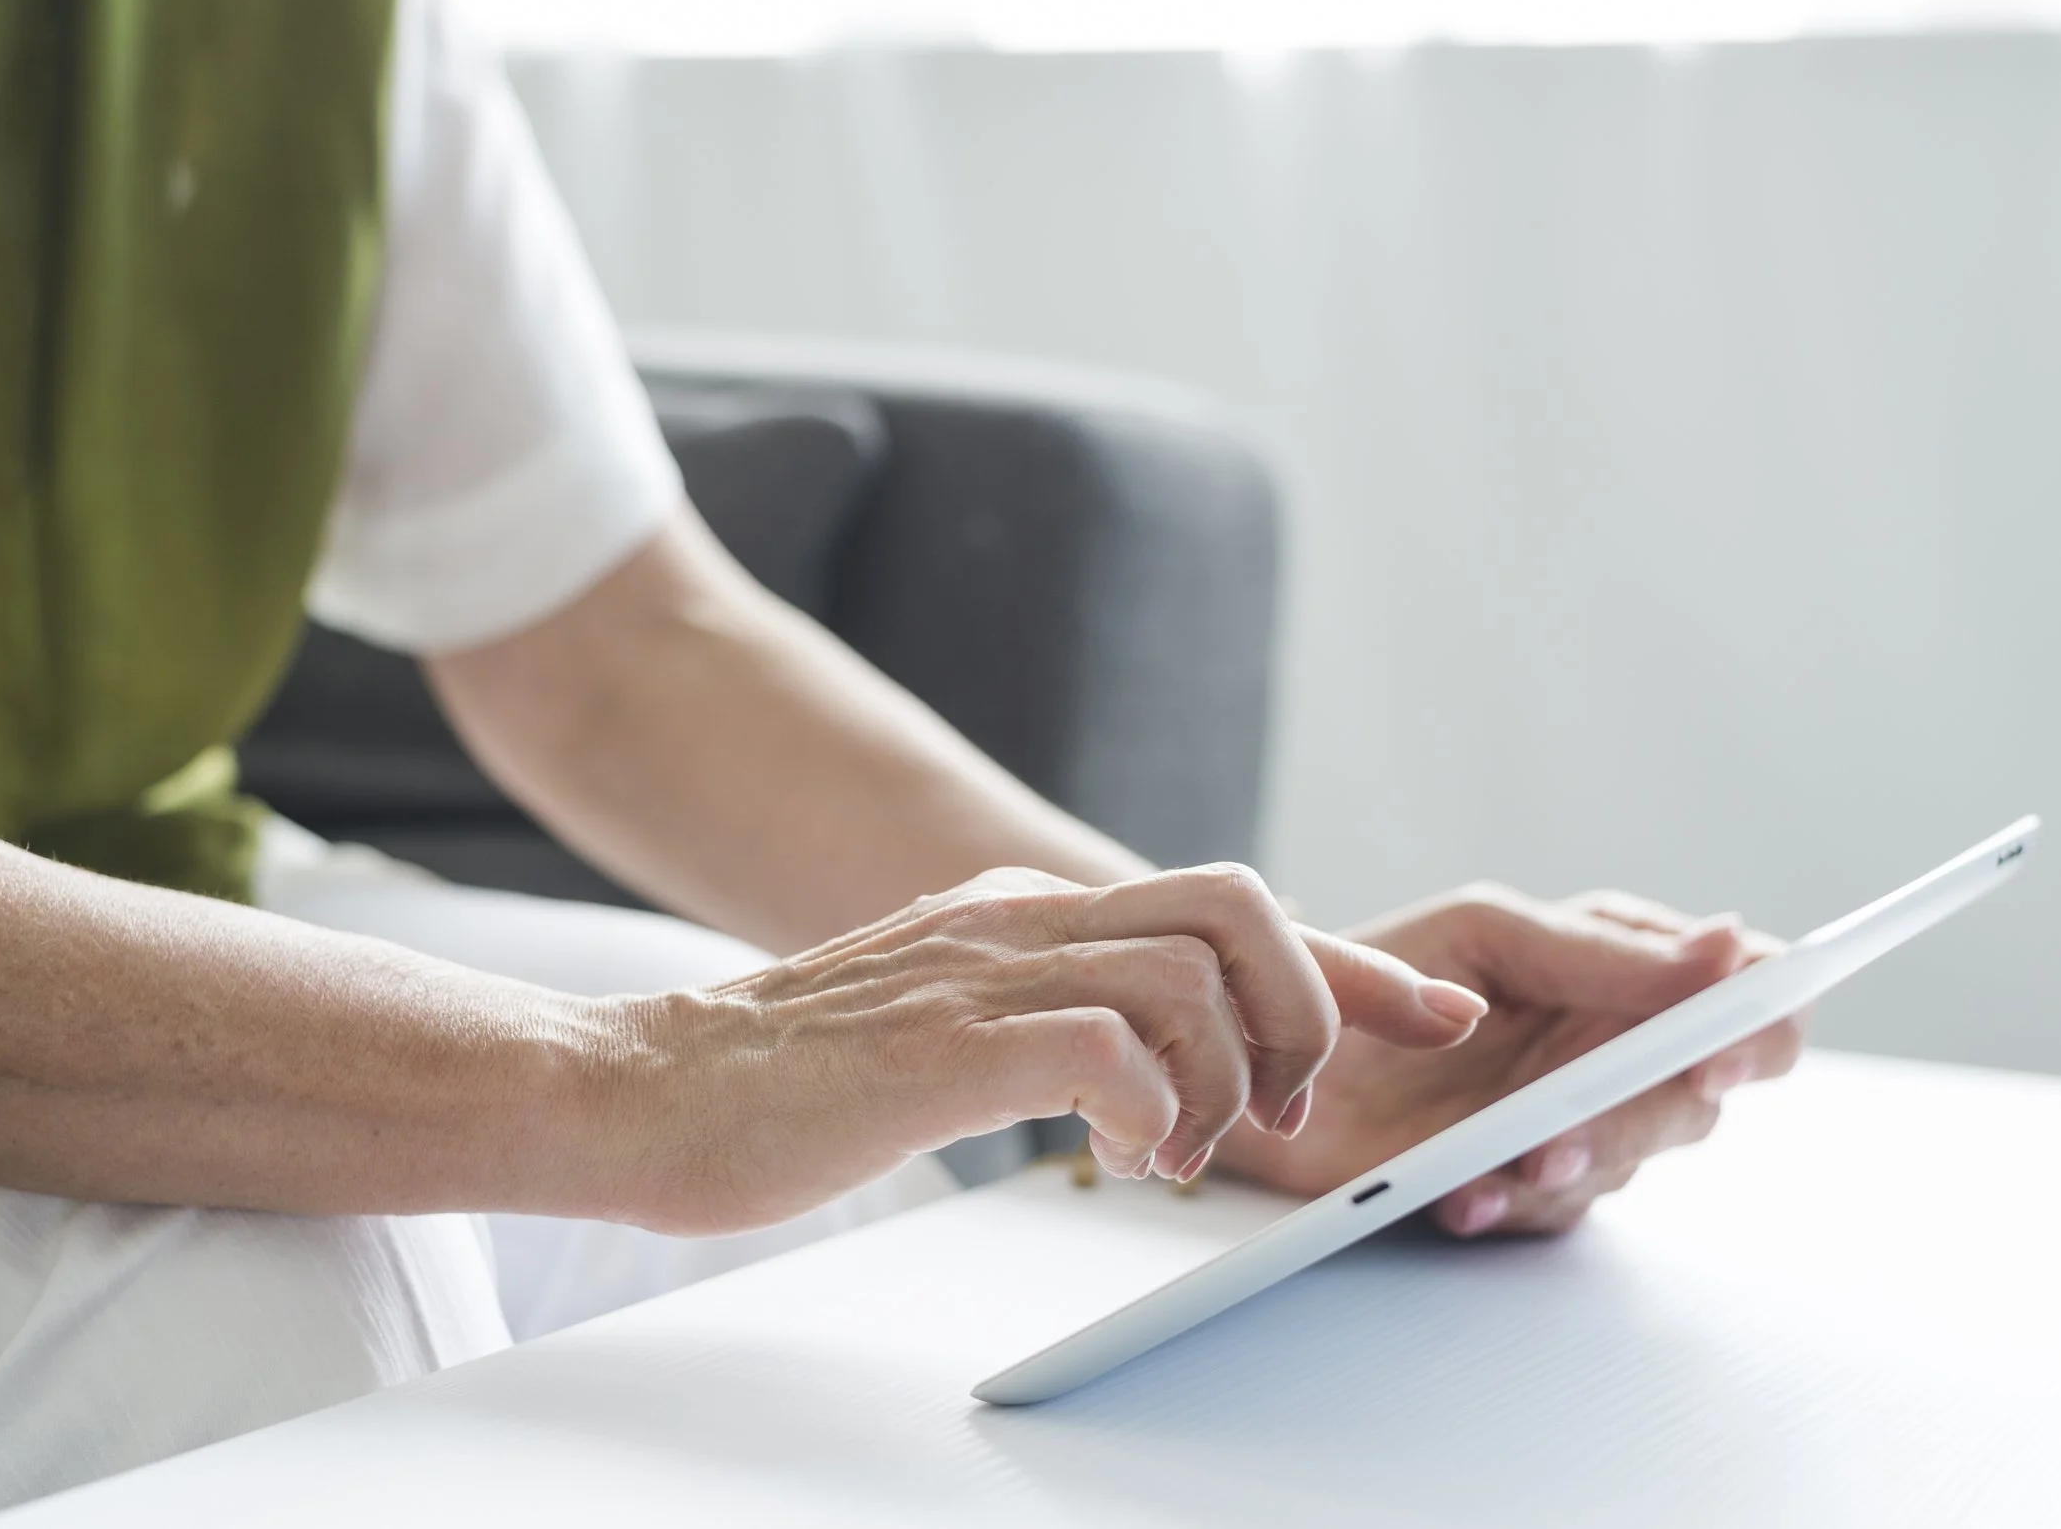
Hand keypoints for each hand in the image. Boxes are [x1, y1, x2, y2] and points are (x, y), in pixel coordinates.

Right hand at [598, 863, 1488, 1234]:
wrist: (637, 1090)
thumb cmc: (782, 1083)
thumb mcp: (937, 1024)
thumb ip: (1034, 1017)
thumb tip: (1137, 1070)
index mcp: (1020, 911)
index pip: (1218, 905)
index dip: (1340, 959)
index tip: (1424, 1007)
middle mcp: (1013, 917)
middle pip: (1234, 902)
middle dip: (1308, 1002)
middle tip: (1288, 1108)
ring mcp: (977, 970)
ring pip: (1190, 971)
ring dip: (1229, 1073)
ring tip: (1193, 1152)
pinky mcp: (941, 1044)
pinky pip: (1105, 1046)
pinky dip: (1151, 1108)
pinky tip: (1122, 1158)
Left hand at [1215, 884, 1802, 1235]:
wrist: (1267, 1058)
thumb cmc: (1376, 971)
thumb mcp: (1484, 935)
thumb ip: (1601, 950)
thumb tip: (1729, 947)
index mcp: (1618, 960)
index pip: (1746, 990)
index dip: (1761, 1027)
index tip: (1719, 1060)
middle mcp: (1611, 1039)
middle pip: (1699, 1091)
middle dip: (1637, 1118)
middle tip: (1564, 1135)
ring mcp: (1574, 1114)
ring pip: (1632, 1155)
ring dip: (1571, 1164)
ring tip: (1503, 1163)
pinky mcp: (1527, 1180)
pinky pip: (1558, 1208)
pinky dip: (1511, 1202)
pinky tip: (1463, 1196)